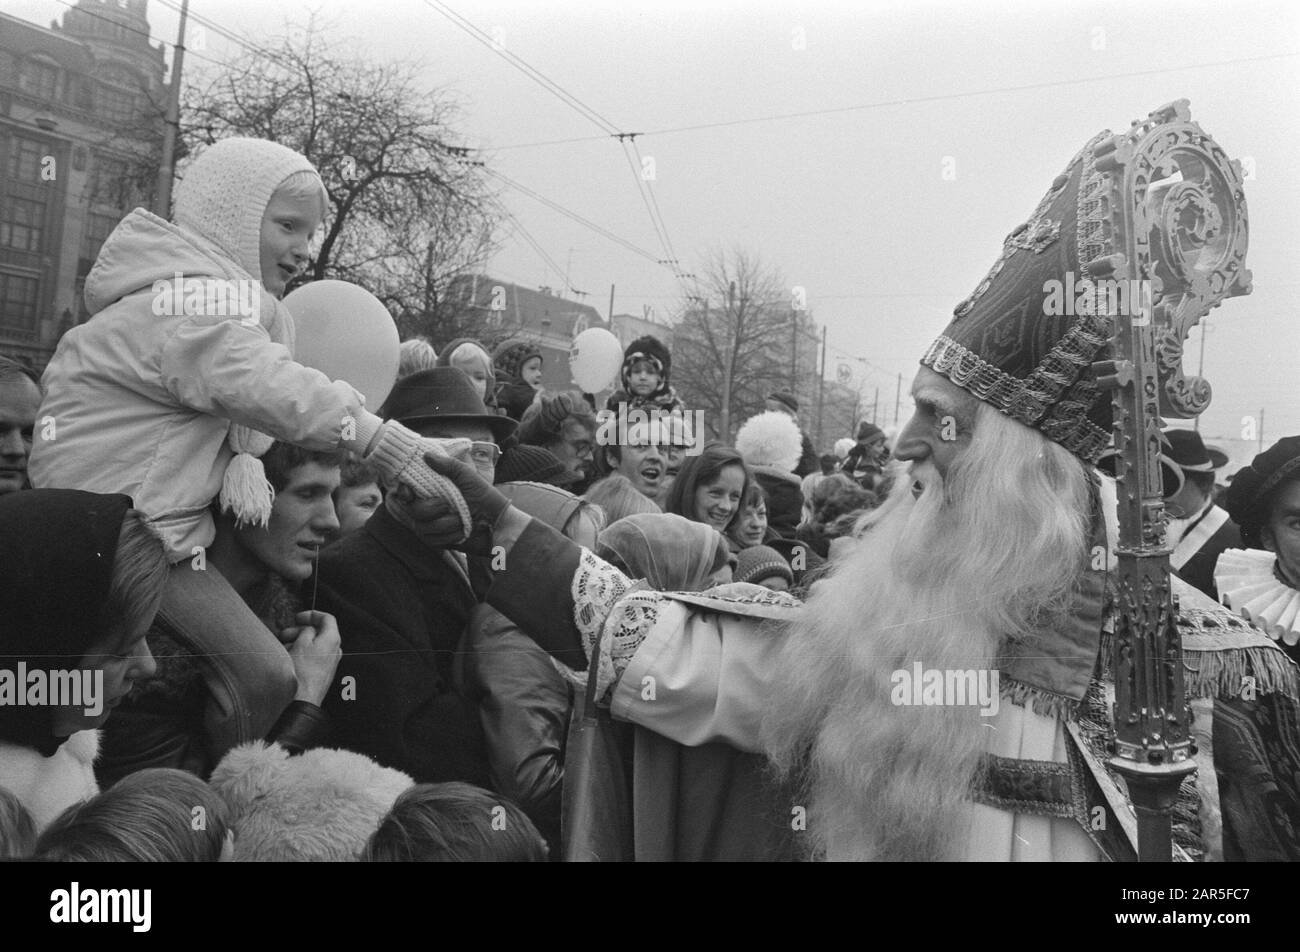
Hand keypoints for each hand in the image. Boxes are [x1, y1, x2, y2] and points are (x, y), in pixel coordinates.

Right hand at [280, 610, 341, 705]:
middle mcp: (335, 650)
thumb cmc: (302, 670)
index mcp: (333, 639)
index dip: (311, 614)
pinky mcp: (322, 673)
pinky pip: (312, 658)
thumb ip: (307, 630)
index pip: (327, 618)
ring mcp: (330, 663)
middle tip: (284, 634)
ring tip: (283, 648)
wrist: (302, 699)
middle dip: (300, 631)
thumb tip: (309, 630)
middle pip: (319, 632)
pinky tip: (288, 658)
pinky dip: (301, 653)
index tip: (298, 617)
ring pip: (313, 646)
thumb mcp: (301, 642)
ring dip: (298, 643)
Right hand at [386, 451, 511, 552]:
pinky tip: (462, 532)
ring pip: (423, 527)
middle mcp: (429, 508)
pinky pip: (433, 540)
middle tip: (449, 506)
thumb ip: (449, 466)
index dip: (404, 492)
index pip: (407, 491)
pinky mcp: (438, 541)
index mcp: (434, 490)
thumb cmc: (486, 498)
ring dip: (447, 523)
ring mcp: (432, 526)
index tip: (409, 493)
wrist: (498, 524)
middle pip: (414, 510)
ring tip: (463, 520)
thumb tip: (426, 455)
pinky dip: (450, 536)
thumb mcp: (469, 477)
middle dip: (433, 508)